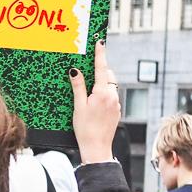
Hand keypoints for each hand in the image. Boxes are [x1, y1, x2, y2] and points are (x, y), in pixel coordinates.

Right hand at [69, 41, 120, 164]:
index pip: (102, 68)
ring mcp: (116, 104)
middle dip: (100, 73)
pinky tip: (94, 105)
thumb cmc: (85, 129)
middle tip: (87, 76)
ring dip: (101, 85)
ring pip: (110, 86)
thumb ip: (78, 87)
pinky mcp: (117, 111)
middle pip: (108, 76)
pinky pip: (111, 97)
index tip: (100, 42)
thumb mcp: (78, 106)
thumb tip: (75, 71)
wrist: (97, 148)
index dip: (100, 54)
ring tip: (89, 95)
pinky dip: (104, 95)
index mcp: (102, 93)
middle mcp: (113, 97)